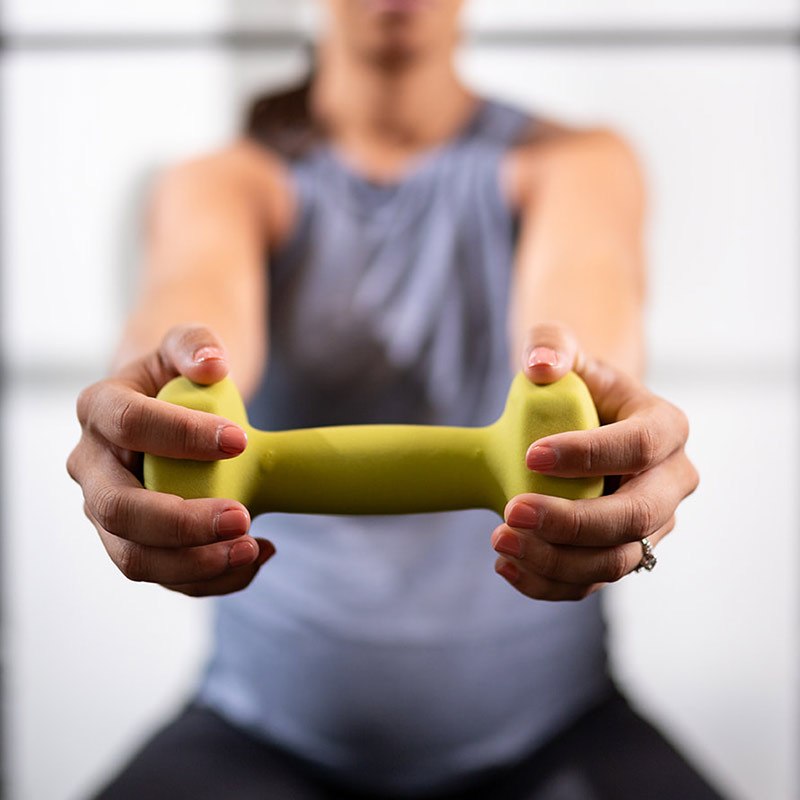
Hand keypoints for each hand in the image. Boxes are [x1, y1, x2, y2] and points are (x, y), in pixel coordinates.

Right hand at [67, 324, 274, 595]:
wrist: (174, 411)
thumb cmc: (180, 378)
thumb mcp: (188, 345)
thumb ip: (196, 344)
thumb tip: (212, 364)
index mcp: (99, 410)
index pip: (129, 424)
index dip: (181, 436)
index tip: (239, 440)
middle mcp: (92, 468)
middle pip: (118, 510)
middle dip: (181, 523)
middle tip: (242, 517)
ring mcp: (109, 513)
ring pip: (135, 557)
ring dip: (195, 563)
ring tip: (251, 547)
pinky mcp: (136, 543)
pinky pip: (166, 575)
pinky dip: (212, 577)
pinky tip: (255, 555)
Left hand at [491, 323, 698, 600]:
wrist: (573, 426)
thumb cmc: (571, 386)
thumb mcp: (561, 351)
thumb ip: (550, 344)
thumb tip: (541, 365)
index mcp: (665, 428)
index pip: (640, 447)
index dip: (590, 455)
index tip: (531, 455)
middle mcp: (669, 484)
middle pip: (635, 517)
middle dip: (572, 522)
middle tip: (511, 511)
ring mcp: (648, 526)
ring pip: (614, 562)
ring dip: (555, 560)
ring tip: (499, 541)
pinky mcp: (618, 554)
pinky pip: (590, 583)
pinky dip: (547, 582)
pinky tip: (506, 564)